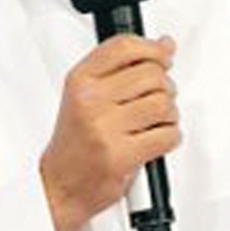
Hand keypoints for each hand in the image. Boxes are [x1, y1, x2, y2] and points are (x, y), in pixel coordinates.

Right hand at [40, 34, 178, 230]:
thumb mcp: (86, 95)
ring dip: (169, 114)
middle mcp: (91, 101)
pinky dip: (171, 137)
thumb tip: (164, 45)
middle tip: (159, 97)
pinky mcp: (121, 156)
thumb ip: (122, 69)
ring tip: (157, 120)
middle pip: (151, 74)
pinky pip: (167, 135)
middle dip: (165, 86)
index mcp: (80, 81)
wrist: (58, 185)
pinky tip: (157, 139)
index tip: (164, 55)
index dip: (153, 49)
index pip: (125, 47)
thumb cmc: (75, 142)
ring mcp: (105, 128)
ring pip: (163, 104)